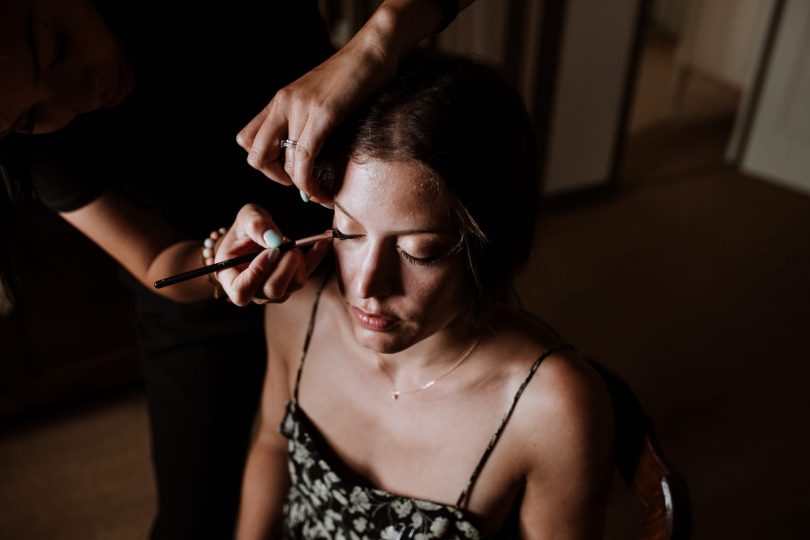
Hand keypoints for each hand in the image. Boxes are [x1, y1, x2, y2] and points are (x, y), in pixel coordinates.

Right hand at [215, 204, 330, 305]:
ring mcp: (275, 291)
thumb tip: (273, 239)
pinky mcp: (292, 284)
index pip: (242, 292)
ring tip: (290, 243)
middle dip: (284, 266)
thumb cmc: (245, 228)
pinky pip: (308, 274)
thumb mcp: (246, 217)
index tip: (268, 252)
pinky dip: (316, 256)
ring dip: (297, 260)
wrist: (255, 235)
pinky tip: (323, 240)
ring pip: (294, 285)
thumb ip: (255, 224)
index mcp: (231, 279)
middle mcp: (254, 290)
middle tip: (286, 245)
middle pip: (273, 291)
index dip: (256, 274)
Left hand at [236, 32, 391, 203]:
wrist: (373, 51)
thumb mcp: (320, 98)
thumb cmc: (355, 77)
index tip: (286, 171)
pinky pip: (305, 158)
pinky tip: (324, 193)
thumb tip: (309, 156)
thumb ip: (307, 121)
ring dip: (301, 186)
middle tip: (299, 184)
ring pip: (283, 162)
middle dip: (275, 178)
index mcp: (280, 100)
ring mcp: (300, 107)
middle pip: (255, 154)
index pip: (247, 139)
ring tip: (319, 194)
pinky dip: (311, 182)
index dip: (262, 163)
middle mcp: (283, 103)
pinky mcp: (322, 114)